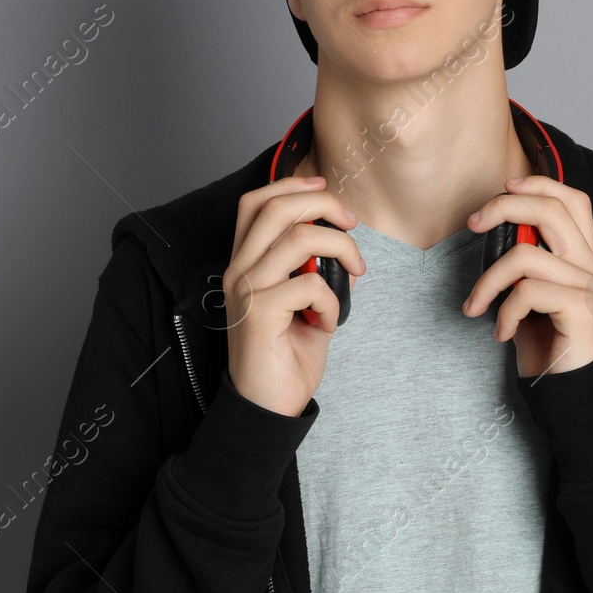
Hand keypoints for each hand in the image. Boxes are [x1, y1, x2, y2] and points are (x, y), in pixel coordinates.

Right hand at [223, 175, 366, 416]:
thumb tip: (344, 250)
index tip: (325, 188)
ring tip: (354, 273)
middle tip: (352, 223)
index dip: (291, 185)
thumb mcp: (306, 304)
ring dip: (340, 249)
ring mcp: (246, 291)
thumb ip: (317, 272)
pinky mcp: (259, 314)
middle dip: (323, 204)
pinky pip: (309, 286)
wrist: (267, 407)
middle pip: (276, 208)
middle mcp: (239, 271)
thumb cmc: (286, 356)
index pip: (256, 203)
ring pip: (298, 239)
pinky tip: (328, 323)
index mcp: (245, 263)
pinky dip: (332, 301)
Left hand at [461, 175, 592, 377]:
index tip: (505, 187)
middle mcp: (591, 265)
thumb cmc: (548, 343)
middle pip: (550, 210)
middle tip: (474, 224)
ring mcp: (588, 286)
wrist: (572, 392)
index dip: (539, 183)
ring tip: (476, 305)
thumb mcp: (532, 295)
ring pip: (525, 256)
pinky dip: (503, 312)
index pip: (573, 200)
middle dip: (504, 208)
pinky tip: (501, 332)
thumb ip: (524, 262)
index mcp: (584, 256)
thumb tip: (493, 232)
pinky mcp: (580, 310)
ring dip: (488, 280)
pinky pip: (526, 293)